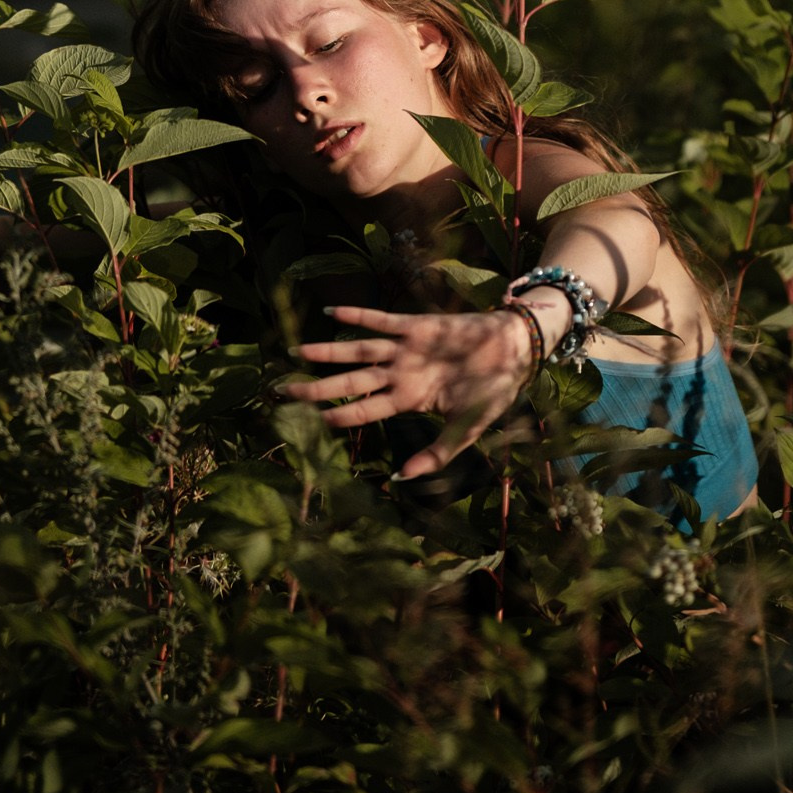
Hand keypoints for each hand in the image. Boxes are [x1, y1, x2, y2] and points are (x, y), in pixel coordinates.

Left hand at [282, 304, 537, 478]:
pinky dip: (356, 316)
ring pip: (356, 351)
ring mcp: (404, 350)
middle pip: (348, 383)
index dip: (335, 417)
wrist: (514, 352)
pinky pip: (380, 321)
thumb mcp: (466, 429)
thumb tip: (402, 479)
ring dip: (326, 352)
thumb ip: (437, 453)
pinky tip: (328, 313)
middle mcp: (398, 375)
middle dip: (315, 387)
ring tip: (294, 351)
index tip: (306, 423)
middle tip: (279, 391)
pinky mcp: (416, 326)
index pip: (362, 412)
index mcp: (408, 401)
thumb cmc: (492, 392)